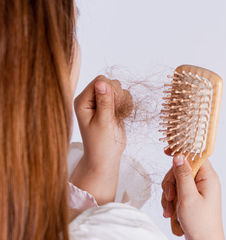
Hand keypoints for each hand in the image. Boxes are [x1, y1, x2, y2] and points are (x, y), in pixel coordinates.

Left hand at [70, 75, 127, 204]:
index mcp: (82, 101)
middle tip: (115, 112)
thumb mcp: (103, 122)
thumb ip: (104, 102)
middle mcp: (91, 99)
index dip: (110, 90)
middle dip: (118, 95)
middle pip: (110, 82)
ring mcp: (101, 103)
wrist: (105, 157)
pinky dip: (126, 105)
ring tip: (118, 115)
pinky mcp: (111, 107)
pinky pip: (124, 97)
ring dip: (123, 101)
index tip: (113, 105)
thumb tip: (102, 82)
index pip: (100, 81)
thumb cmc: (100, 143)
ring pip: (119, 89)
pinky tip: (122, 116)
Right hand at [161, 155, 225, 239]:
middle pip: (181, 169)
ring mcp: (199, 190)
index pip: (195, 155)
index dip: (181, 153)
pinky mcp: (193, 198)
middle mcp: (205, 181)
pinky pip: (178, 192)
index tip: (166, 151)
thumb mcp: (188, 197)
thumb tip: (178, 155)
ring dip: (170, 195)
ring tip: (170, 210)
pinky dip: (172, 201)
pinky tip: (171, 213)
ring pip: (177, 182)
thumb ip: (182, 174)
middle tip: (170, 197)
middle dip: (171, 183)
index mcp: (208, 177)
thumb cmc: (200, 223)